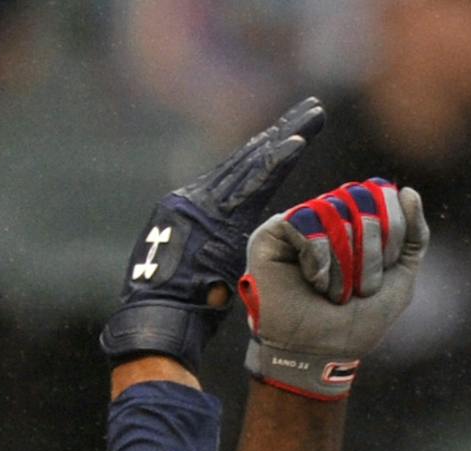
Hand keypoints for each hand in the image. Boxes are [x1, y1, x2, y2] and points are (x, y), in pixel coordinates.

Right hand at [100, 95, 324, 370]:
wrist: (157, 322)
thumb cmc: (176, 315)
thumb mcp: (196, 277)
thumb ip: (213, 256)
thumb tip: (228, 261)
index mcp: (190, 211)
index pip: (237, 178)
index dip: (265, 154)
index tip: (289, 134)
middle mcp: (195, 199)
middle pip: (247, 160)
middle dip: (281, 132)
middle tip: (311, 108)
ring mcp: (205, 204)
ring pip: (253, 163)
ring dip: (286, 136)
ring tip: (313, 114)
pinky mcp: (217, 217)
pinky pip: (252, 186)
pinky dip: (276, 163)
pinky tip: (297, 142)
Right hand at [240, 178, 429, 399]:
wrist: (317, 356)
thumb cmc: (354, 324)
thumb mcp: (400, 283)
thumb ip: (414, 237)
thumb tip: (408, 191)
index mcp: (359, 223)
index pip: (384, 197)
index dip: (393, 234)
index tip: (382, 274)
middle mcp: (330, 215)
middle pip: (362, 202)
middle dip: (370, 255)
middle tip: (356, 290)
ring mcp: (302, 222)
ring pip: (334, 212)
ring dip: (342, 264)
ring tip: (332, 292)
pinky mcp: (273, 232)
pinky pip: (304, 223)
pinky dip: (316, 258)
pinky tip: (312, 280)